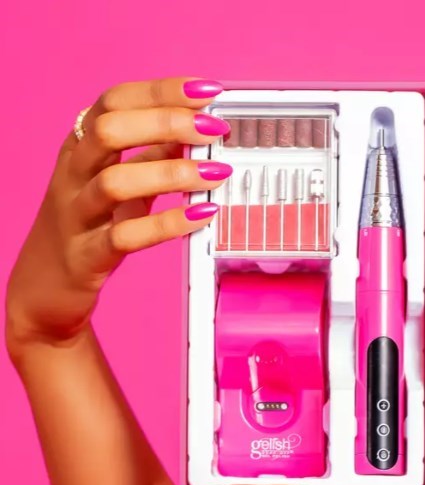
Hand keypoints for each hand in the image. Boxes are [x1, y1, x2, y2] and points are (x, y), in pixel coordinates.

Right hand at [6, 76, 230, 353]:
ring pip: (115, 182)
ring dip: (171, 174)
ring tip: (214, 173)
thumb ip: (149, 157)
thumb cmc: (84, 227)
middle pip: (109, 131)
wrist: (45, 287)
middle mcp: (72, 176)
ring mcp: (76, 216)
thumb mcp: (114, 183)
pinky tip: (201, 216)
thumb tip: (191, 132)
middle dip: (166, 122)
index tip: (205, 92)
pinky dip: (167, 224)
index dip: (160, 91)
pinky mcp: (86, 256)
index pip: (114, 101)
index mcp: (80, 149)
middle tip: (212, 130)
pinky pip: (125, 236)